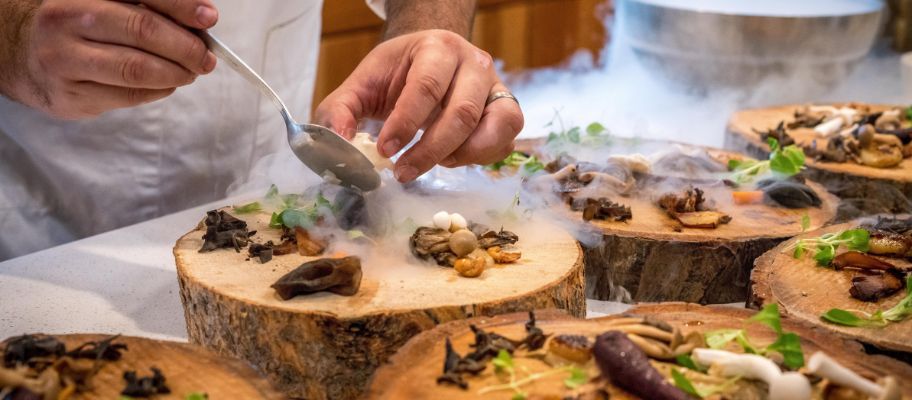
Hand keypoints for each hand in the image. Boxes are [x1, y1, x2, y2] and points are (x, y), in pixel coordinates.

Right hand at [6, 0, 218, 118]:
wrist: (20, 55)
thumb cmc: (75, 27)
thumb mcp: (104, 4)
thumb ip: (147, 8)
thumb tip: (199, 20)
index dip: (181, 7)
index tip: (209, 18)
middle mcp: (67, 23)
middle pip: (142, 32)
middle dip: (186, 47)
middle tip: (206, 57)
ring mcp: (65, 62)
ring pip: (137, 70)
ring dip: (176, 73)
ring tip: (190, 72)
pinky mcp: (71, 97)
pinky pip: (128, 96)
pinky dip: (158, 91)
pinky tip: (166, 84)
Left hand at [315, 29, 523, 181]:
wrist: (431, 60)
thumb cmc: (397, 73)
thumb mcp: (363, 84)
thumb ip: (341, 110)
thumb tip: (338, 144)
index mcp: (437, 48)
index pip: (426, 86)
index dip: (405, 123)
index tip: (385, 151)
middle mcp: (474, 63)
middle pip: (462, 112)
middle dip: (430, 150)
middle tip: (403, 172)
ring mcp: (496, 87)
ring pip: (495, 127)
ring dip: (462, 155)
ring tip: (434, 163)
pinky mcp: (507, 111)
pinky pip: (505, 141)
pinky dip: (480, 158)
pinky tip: (452, 158)